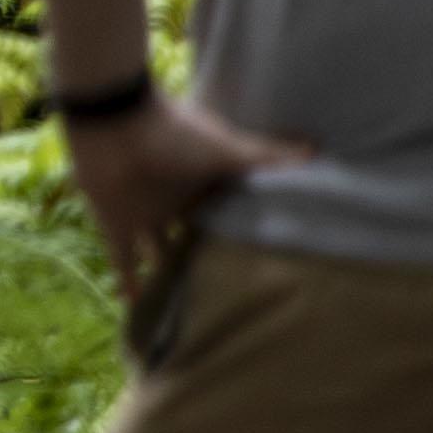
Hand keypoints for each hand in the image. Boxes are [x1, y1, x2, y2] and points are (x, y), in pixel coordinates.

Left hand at [62, 88, 308, 288]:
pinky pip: (123, 260)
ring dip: (169, 272)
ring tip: (188, 307)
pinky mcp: (118, 225)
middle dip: (205, 256)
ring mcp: (146, 214)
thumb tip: (316, 150)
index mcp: (201, 181)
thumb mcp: (228, 150)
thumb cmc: (175, 133)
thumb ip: (268, 155)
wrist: (116, 124)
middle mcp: (175, 199)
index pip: (224, 211)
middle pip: (193, 234)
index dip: (238, 230)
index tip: (260, 257)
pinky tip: (137, 308)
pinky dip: (128, 282)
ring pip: (161, 251)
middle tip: (228, 290)